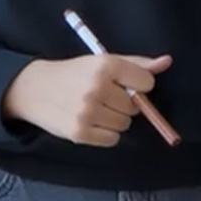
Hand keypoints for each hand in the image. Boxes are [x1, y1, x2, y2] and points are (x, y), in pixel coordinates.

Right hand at [1, 53, 171, 146]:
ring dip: (115, 119)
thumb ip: (136, 64)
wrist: (34, 89)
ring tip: (96, 109)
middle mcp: (96, 88)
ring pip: (125, 124)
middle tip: (105, 97)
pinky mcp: (80, 132)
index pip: (145, 82)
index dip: (139, 85)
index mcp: (105, 65)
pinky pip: (112, 139)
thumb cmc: (73, 73)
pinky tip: (91, 121)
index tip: (125, 84)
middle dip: (125, 103)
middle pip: (135, 106)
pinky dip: (105, 133)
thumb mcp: (102, 61)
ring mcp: (88, 112)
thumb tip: (167, 62)